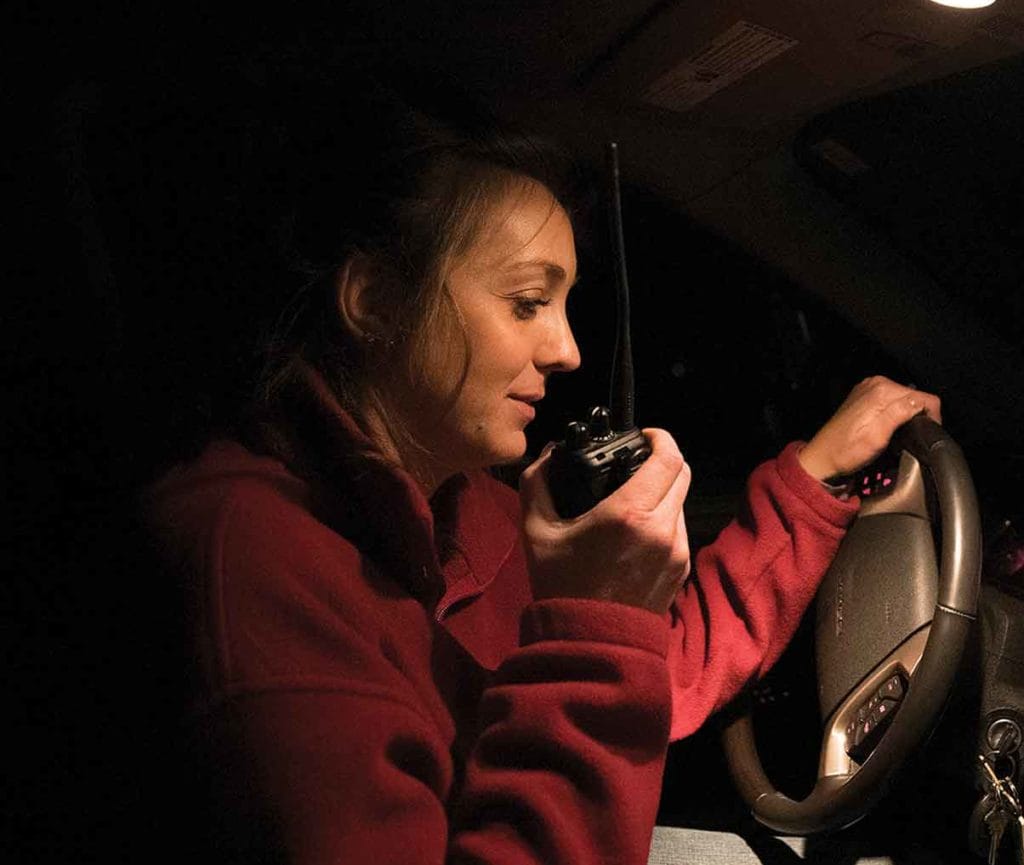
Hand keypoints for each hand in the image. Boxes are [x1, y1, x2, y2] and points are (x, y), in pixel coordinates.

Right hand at [519, 428, 690, 614]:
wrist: (590, 642)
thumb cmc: (562, 586)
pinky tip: (636, 530)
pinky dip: (663, 518)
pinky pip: (679, 528)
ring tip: (632, 498)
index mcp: (629, 513)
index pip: (667, 457)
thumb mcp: (537, 531)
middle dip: (663, 459)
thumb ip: (537, 483)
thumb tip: (547, 455)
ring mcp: (677, 550)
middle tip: (636, 460)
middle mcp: (662, 528)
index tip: (644, 435)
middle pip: (682, 473)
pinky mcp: (681, 569)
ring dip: (663, 491)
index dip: (660, 438)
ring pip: (681, 501)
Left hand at [798, 376, 941, 481]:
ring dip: (907, 415)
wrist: (822, 457)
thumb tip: (921, 402)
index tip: (928, 435)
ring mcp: (868, 389)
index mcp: (881, 390)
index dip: (932, 416)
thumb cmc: (847, 451)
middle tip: (914, 437)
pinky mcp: (863, 397)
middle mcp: (875, 384)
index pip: (924, 397)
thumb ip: (899, 414)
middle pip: (915, 396)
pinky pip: (890, 401)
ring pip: (904, 399)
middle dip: (919, 415)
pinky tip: (890, 427)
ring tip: (902, 434)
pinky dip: (895, 413)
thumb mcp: (877, 436)